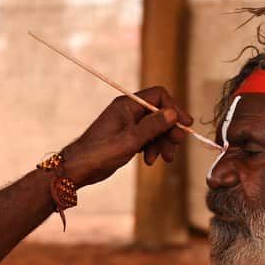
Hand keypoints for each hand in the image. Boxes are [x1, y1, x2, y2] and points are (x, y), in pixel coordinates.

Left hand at [62, 86, 192, 187]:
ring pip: (154, 128)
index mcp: (127, 105)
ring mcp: (127, 124)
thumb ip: (154, 125)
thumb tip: (173, 113)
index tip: (185, 124)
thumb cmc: (101, 152)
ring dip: (162, 143)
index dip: (174, 109)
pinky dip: (151, 148)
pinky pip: (146, 138)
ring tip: (164, 159)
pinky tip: (149, 161)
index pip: (158, 96)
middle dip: (170, 130)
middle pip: (159, 114)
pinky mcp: (126, 137)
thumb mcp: (132, 139)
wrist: (78, 168)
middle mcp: (128, 111)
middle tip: (176, 145)